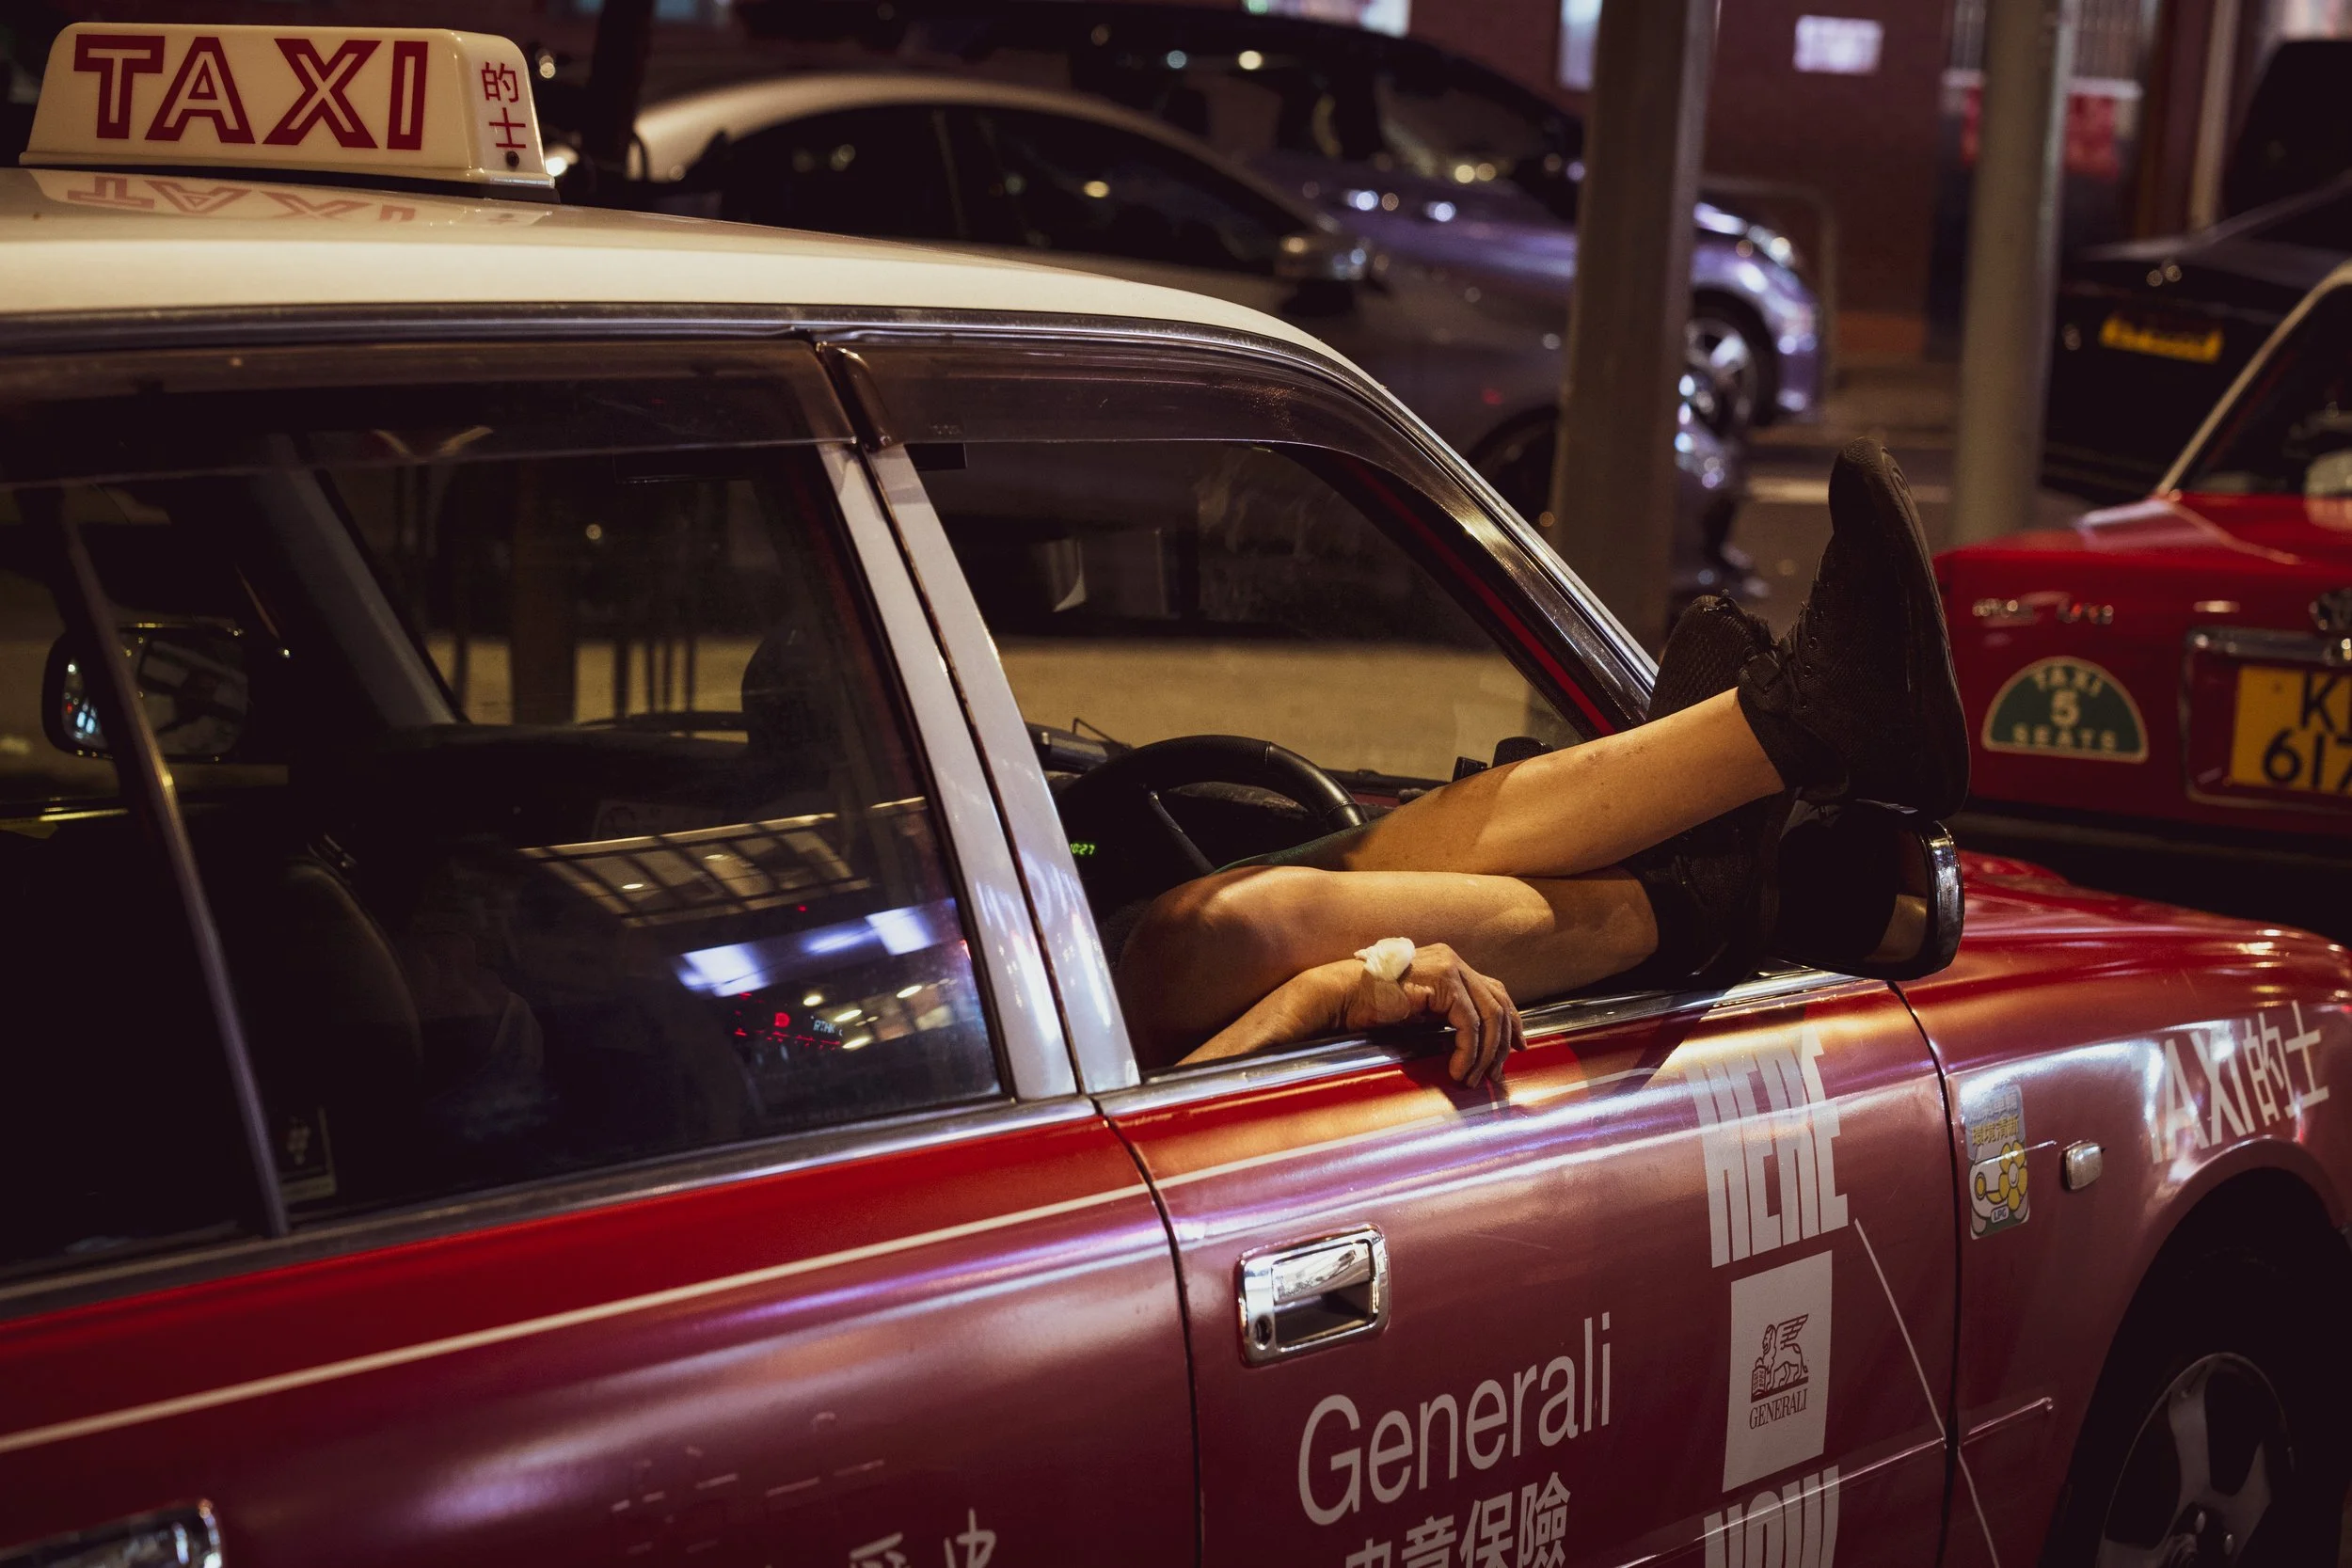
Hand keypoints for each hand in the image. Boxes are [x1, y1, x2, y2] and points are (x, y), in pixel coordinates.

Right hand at [1334, 942, 1523, 1086]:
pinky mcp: (1442, 983)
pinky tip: (1458, 1069)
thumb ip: (1446, 1015)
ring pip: (1490, 1014)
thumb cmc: (1372, 1007)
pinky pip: (1469, 1024)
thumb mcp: (1420, 1011)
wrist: (1343, 997)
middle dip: (1504, 1041)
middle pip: (1499, 1002)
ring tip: (1473, 1077)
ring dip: (1486, 1053)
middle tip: (1497, 1072)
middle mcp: (1454, 961)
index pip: (1495, 991)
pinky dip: (1469, 1052)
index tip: (1516, 1047)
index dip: (1512, 1021)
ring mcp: (1450, 968)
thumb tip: (1473, 1042)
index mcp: (1450, 964)